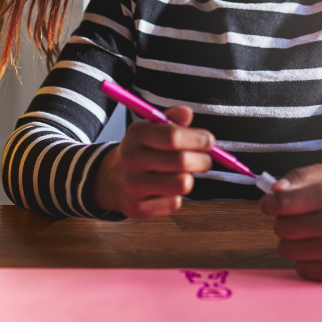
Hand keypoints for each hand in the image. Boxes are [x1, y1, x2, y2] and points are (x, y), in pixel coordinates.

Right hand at [91, 106, 212, 218]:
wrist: (113, 180)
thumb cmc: (143, 150)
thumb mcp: (152, 129)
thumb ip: (171, 119)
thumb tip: (187, 112)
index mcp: (136, 135)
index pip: (173, 136)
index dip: (198, 139)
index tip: (209, 141)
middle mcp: (131, 160)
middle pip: (182, 161)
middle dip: (203, 160)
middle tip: (206, 159)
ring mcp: (133, 186)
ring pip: (182, 183)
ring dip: (190, 178)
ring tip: (186, 174)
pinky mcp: (138, 208)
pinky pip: (174, 203)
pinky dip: (177, 196)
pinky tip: (168, 189)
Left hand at [259, 164, 321, 281]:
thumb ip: (297, 177)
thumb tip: (274, 190)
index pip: (283, 203)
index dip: (269, 203)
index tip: (269, 204)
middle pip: (281, 228)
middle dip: (283, 222)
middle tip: (298, 218)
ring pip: (287, 250)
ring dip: (292, 242)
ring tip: (309, 233)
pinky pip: (300, 268)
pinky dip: (305, 259)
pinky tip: (320, 249)